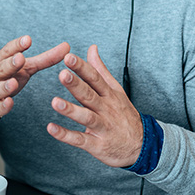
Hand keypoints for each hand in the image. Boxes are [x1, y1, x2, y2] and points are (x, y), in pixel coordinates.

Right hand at [0, 35, 69, 127]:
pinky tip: (9, 103)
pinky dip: (2, 106)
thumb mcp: (25, 68)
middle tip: (20, 58)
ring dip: (4, 86)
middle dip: (10, 64)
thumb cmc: (6, 79)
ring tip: (13, 83)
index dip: (17, 45)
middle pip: (0, 68)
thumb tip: (67, 46)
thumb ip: (45, 59)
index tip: (28, 39)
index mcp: (1, 61)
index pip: (7, 51)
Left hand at [47, 45, 142, 167]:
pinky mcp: (97, 145)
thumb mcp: (116, 90)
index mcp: (109, 95)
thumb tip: (91, 48)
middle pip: (90, 95)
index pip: (95, 78)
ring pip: (86, 117)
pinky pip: (80, 139)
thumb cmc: (124, 114)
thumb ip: (100, 70)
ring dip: (71, 110)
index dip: (82, 68)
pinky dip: (65, 135)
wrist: (143, 146)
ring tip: (55, 102)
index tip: (68, 57)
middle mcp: (106, 109)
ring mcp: (102, 127)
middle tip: (62, 74)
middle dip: (76, 85)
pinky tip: (51, 128)